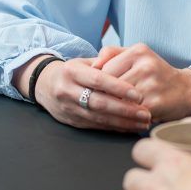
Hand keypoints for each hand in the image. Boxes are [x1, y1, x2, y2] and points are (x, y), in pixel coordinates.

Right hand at [34, 57, 151, 132]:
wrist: (45, 85)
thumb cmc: (73, 71)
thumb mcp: (84, 61)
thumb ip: (106, 62)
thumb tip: (130, 66)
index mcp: (72, 72)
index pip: (97, 80)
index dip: (118, 88)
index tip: (138, 95)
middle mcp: (67, 91)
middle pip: (99, 103)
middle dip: (124, 110)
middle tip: (145, 113)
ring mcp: (69, 108)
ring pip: (98, 118)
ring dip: (123, 123)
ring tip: (142, 123)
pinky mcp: (72, 122)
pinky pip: (96, 126)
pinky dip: (114, 128)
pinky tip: (130, 128)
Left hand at [94, 44, 190, 121]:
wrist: (186, 90)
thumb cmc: (155, 73)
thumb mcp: (137, 55)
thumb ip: (111, 53)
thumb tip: (93, 66)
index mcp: (138, 51)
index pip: (105, 69)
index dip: (97, 84)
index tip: (95, 91)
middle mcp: (146, 65)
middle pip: (110, 86)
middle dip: (103, 97)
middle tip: (98, 104)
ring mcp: (151, 85)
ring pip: (118, 100)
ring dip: (112, 108)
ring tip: (110, 111)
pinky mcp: (156, 103)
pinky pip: (130, 113)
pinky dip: (124, 118)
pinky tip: (123, 119)